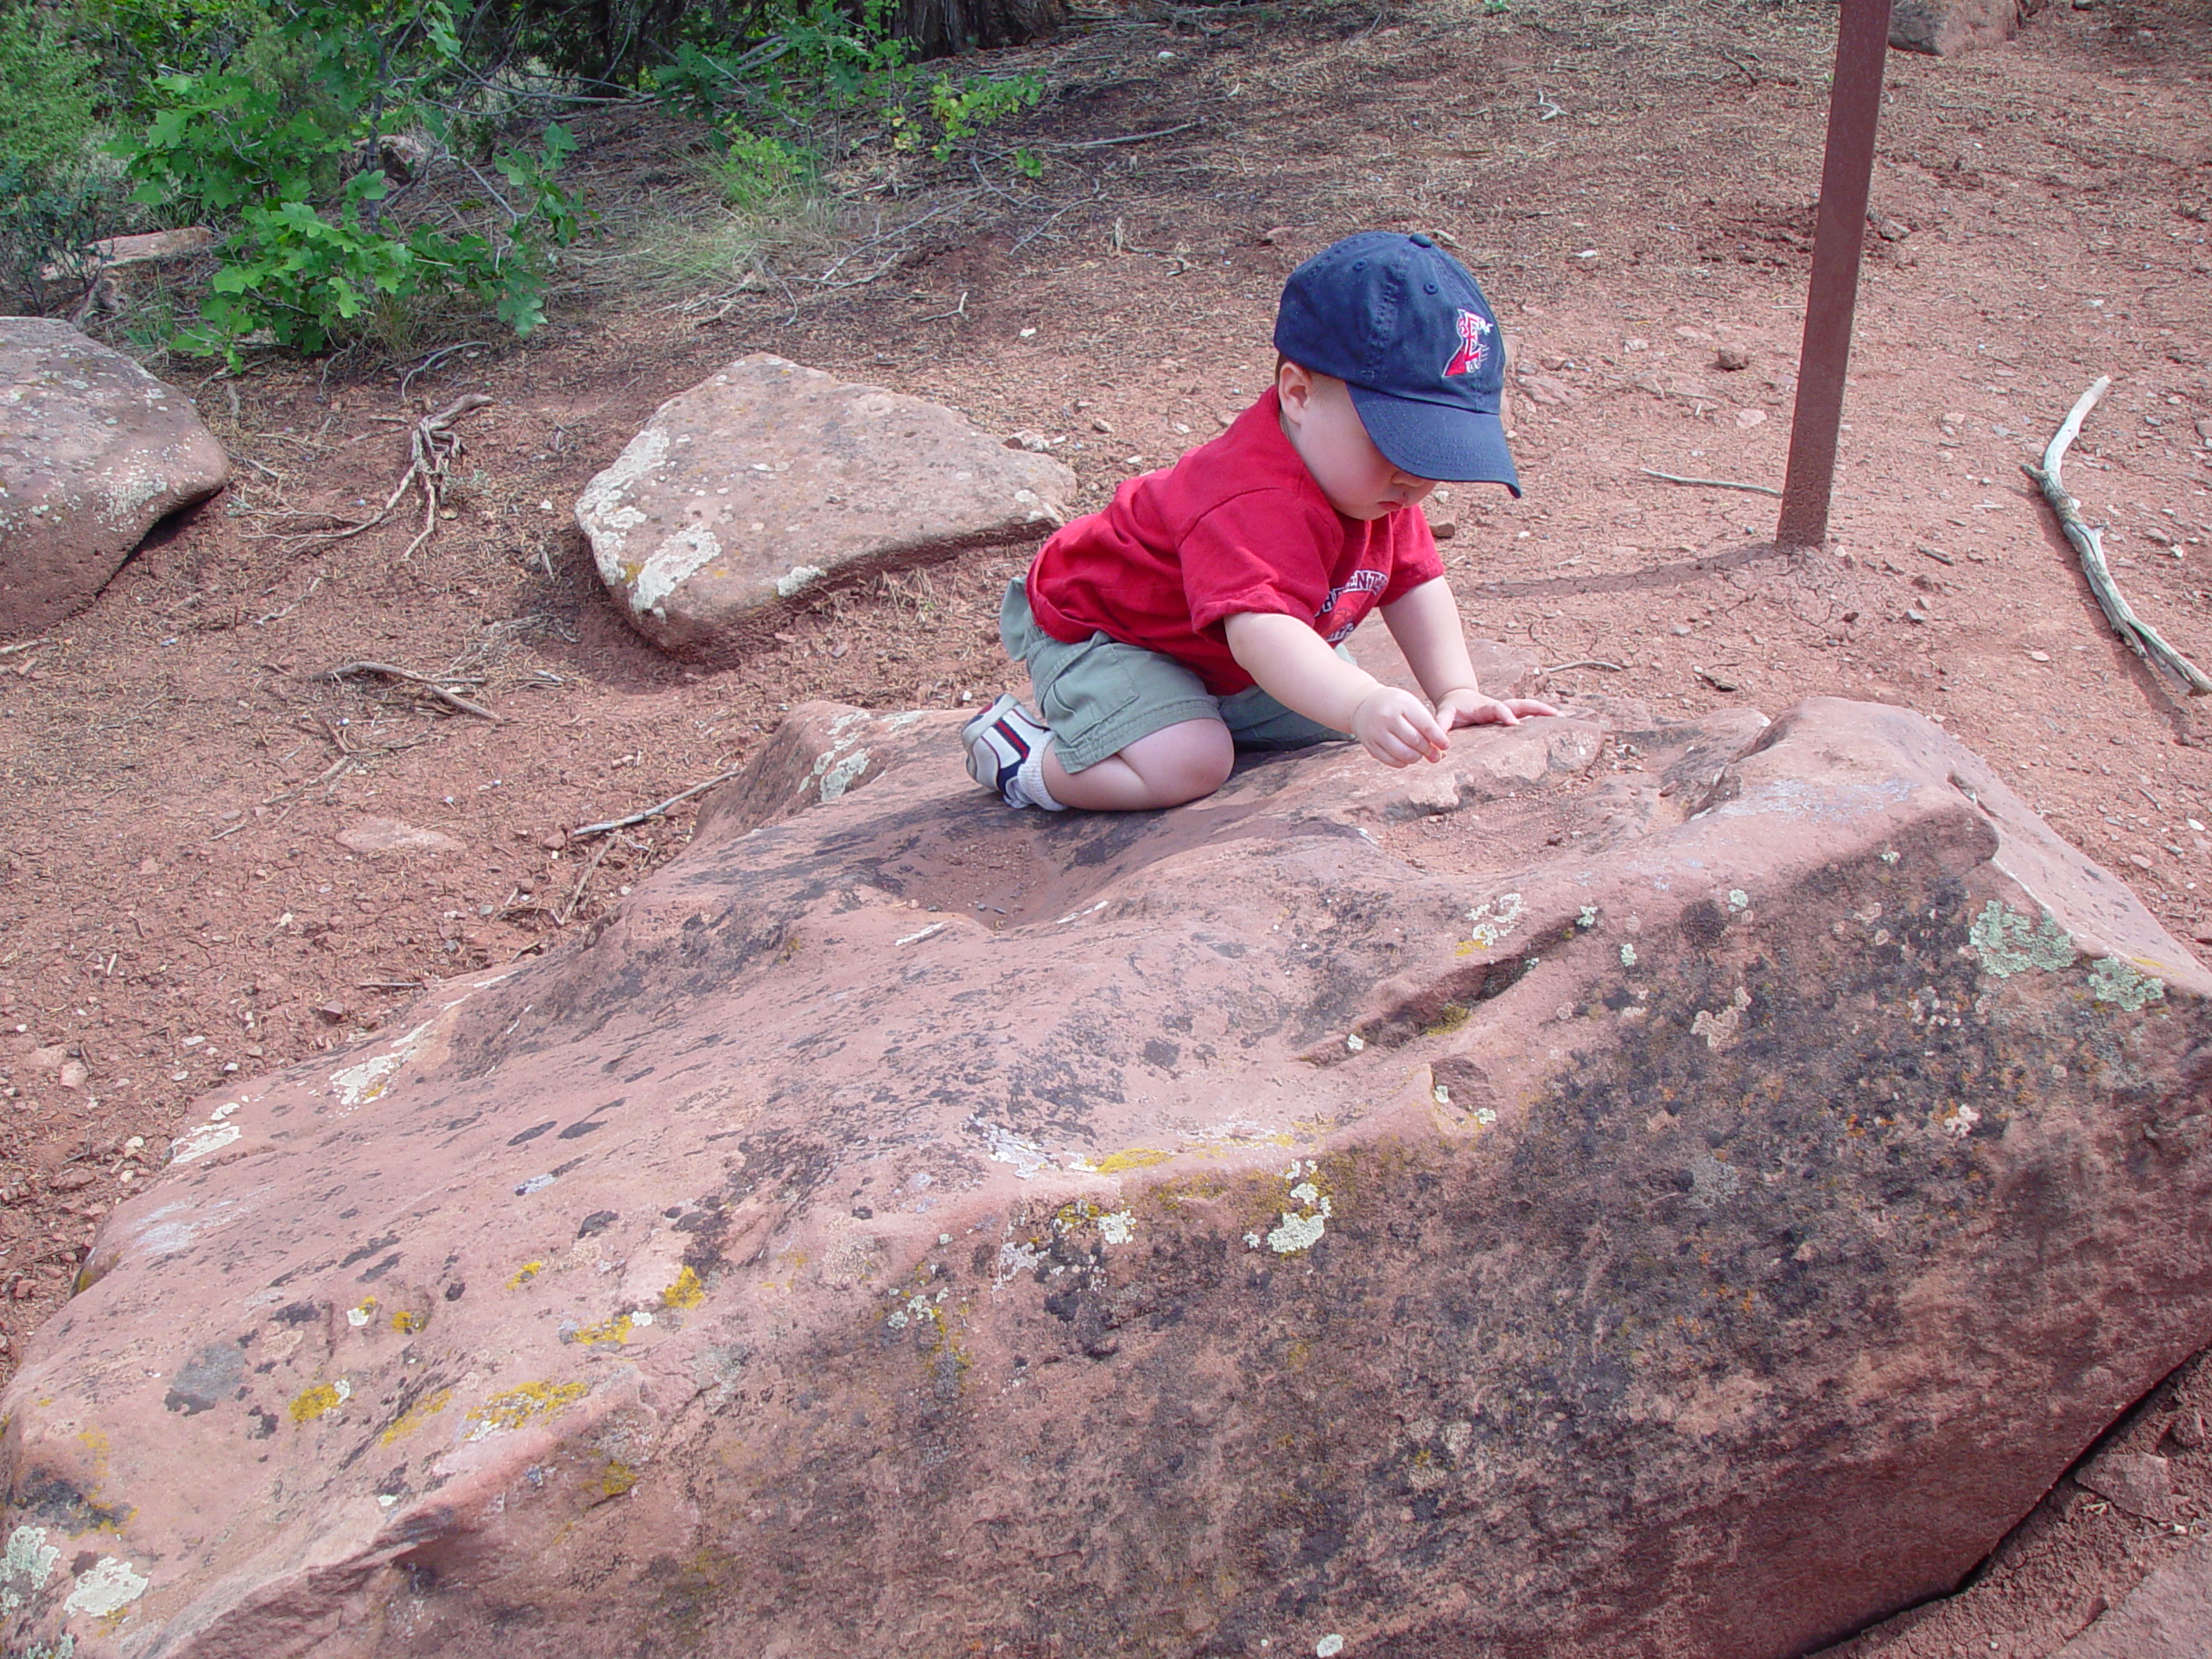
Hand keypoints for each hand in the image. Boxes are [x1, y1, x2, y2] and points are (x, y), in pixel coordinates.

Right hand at [1350, 686, 1451, 767]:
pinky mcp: (1370, 745)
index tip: (1445, 745)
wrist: (1364, 705)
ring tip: (1419, 754)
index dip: (1438, 739)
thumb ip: (1426, 724)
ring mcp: (1377, 732)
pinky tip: (1406, 757)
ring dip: (1416, 757)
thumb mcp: (1411, 705)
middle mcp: (1387, 718)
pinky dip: (1403, 762)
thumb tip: (1442, 750)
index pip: (1426, 726)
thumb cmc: (1395, 706)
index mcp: (1402, 704)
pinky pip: (1391, 761)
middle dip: (1429, 751)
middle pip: (1415, 741)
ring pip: (1404, 754)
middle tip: (1435, 755)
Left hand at [1436, 688, 1562, 729]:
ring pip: (1526, 708)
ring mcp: (1505, 710)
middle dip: (1535, 708)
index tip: (1514, 723)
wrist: (1457, 698)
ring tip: (1560, 716)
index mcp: (1484, 707)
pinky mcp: (1509, 715)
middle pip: (1519, 704)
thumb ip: (1441, 725)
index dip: (1505, 714)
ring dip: (1542, 711)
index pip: (1497, 708)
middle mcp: (1498, 707)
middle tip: (1552, 713)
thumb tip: (1441, 746)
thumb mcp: (1444, 715)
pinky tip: (1555, 723)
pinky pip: (1526, 714)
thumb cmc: (1452, 709)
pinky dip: (1540, 717)